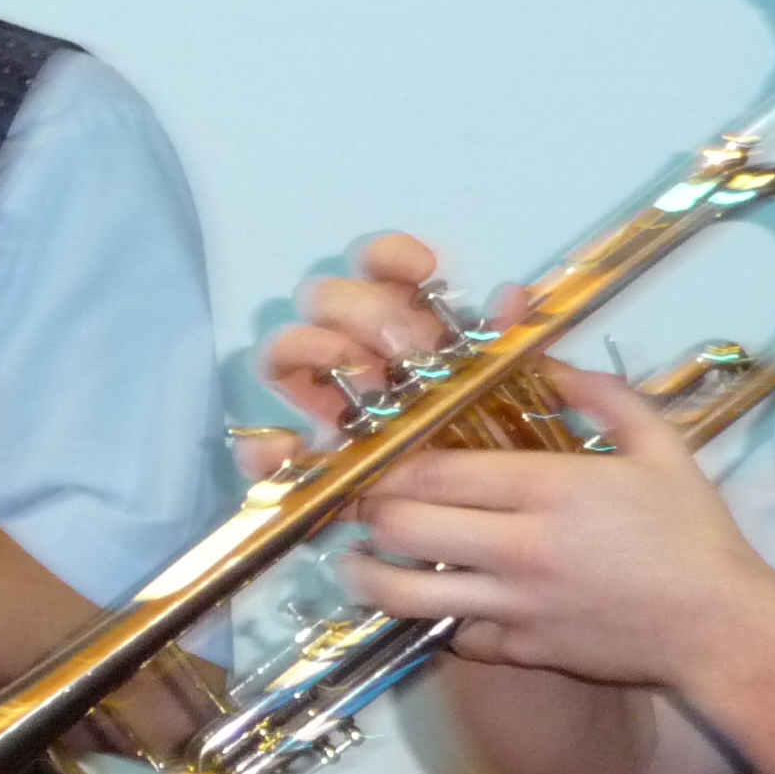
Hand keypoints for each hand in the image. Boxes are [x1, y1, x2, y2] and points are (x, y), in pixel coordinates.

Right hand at [258, 232, 530, 435]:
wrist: (486, 516)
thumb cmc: (495, 443)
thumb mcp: (516, 392)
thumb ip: (511, 345)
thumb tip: (510, 298)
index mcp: (403, 322)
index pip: (377, 265)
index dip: (390, 256)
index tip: (426, 272)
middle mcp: (354, 350)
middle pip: (323, 296)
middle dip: (361, 312)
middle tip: (404, 351)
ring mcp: (324, 402)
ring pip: (283, 348)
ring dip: (315, 353)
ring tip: (365, 391)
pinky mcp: (306, 457)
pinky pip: (258, 448)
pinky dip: (262, 448)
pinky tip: (287, 450)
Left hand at [340, 365, 774, 688]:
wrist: (723, 628)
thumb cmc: (695, 534)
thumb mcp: (660, 448)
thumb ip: (602, 397)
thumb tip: (550, 363)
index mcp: (547, 489)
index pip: (431, 470)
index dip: (386, 464)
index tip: (373, 459)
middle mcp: (520, 547)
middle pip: (402, 526)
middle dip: (369, 513)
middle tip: (362, 505)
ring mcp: (517, 605)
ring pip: (407, 592)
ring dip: (370, 574)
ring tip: (359, 561)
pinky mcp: (524, 651)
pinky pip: (453, 636)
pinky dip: (434, 620)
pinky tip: (429, 603)